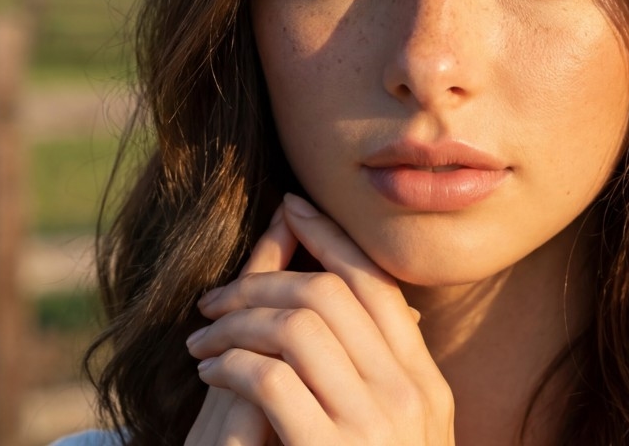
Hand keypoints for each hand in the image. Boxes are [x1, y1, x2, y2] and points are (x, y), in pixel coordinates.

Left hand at [185, 194, 454, 444]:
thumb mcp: (401, 434)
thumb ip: (384, 374)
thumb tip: (348, 301)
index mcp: (425, 382)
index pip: (376, 282)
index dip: (330, 236)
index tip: (292, 205)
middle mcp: (407, 393)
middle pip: (330, 294)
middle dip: (265, 278)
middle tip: (217, 295)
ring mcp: (373, 425)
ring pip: (296, 326)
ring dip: (238, 319)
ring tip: (202, 336)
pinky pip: (270, 378)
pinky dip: (232, 362)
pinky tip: (210, 371)